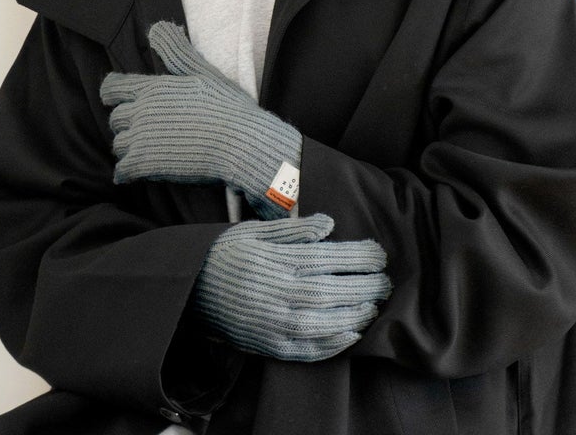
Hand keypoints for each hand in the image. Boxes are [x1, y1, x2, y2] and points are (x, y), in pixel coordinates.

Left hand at [100, 21, 301, 218]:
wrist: (239, 142)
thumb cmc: (226, 106)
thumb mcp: (201, 71)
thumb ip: (175, 51)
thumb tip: (155, 27)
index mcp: (152, 87)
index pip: (113, 87)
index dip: (112, 93)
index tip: (113, 99)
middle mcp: (140, 110)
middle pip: (115, 118)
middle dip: (126, 123)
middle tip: (142, 129)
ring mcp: (140, 138)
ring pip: (118, 144)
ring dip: (128, 147)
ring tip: (145, 150)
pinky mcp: (144, 164)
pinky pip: (122, 170)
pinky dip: (126, 172)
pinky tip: (134, 173)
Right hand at [193, 214, 391, 360]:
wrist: (189, 287)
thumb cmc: (226, 253)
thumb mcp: (255, 230)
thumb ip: (293, 229)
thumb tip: (329, 224)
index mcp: (277, 261)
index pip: (329, 258)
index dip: (359, 257)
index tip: (379, 254)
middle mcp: (279, 293)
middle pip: (333, 291)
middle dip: (365, 286)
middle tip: (386, 281)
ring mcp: (274, 323)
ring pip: (326, 322)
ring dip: (355, 315)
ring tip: (373, 305)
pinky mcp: (268, 345)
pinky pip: (308, 350)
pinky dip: (332, 345)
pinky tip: (350, 334)